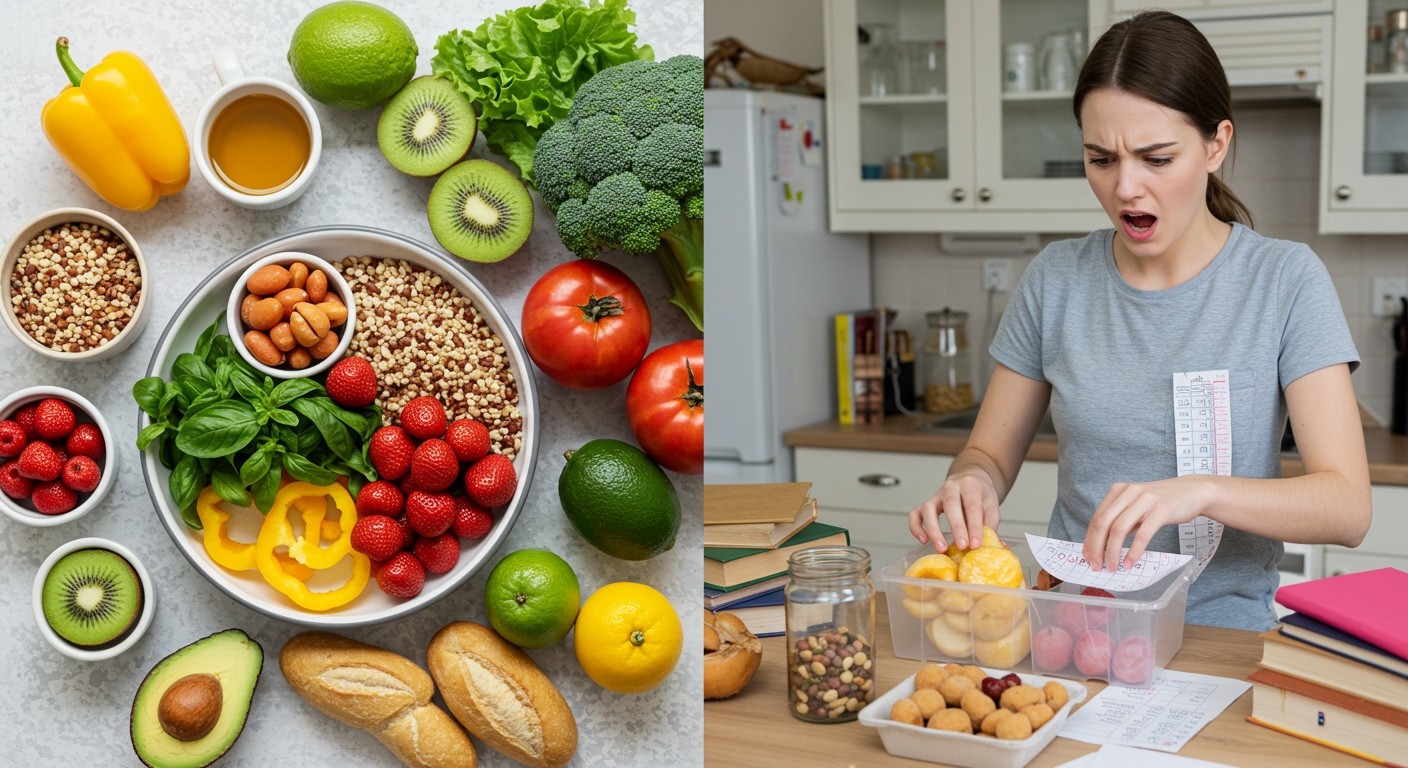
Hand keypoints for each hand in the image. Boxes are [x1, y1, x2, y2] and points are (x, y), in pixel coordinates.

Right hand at [908, 471, 1000, 552]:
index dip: (974, 527)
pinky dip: (916, 527)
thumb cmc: (981, 496)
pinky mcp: (927, 503)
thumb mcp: (992, 506)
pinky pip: (915, 514)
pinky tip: (923, 540)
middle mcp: (951, 487)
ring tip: (941, 548)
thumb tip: (989, 546)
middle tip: (961, 546)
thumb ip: (990, 524)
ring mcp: (936, 494)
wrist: (971, 480)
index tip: (976, 545)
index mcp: (970, 486)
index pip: (972, 507)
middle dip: (956, 528)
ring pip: (928, 509)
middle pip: (951, 505)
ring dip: (934, 530)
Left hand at [1083, 476, 1209, 571]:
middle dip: (1096, 547)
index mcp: (1118, 490)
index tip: (1087, 556)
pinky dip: (1133, 550)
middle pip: (1103, 523)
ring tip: (1112, 566)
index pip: (1097, 518)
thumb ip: (1121, 519)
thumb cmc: (1162, 502)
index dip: (1089, 539)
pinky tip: (1130, 562)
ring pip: (1119, 529)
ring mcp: (1144, 500)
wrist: (1193, 491)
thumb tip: (1103, 545)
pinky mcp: (1161, 510)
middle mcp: (1128, 492)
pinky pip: (1143, 534)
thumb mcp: (1137, 506)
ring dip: (1112, 551)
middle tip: (1095, 565)